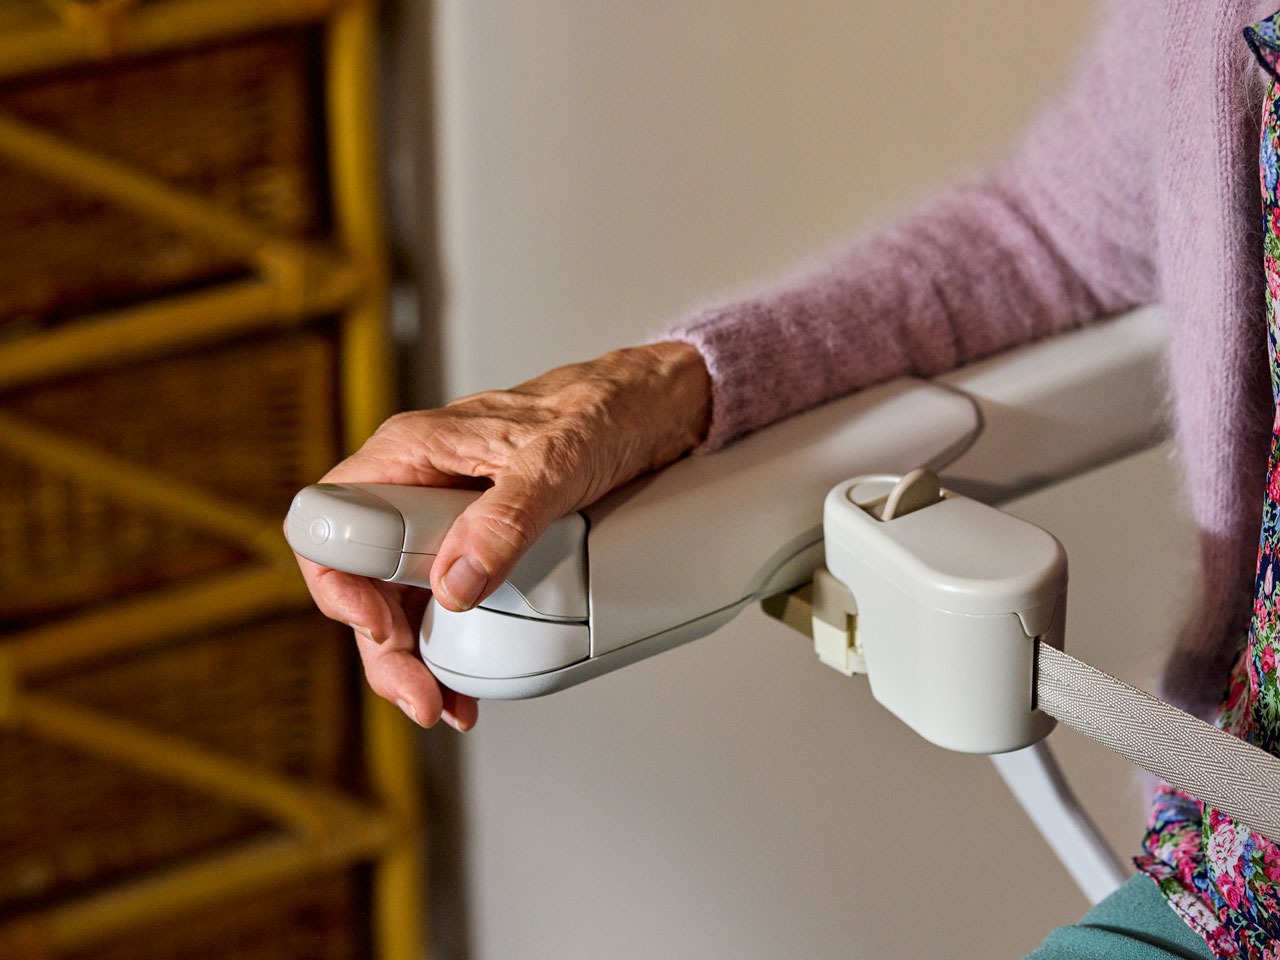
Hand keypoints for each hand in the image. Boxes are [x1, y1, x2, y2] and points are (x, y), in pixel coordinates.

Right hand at [292, 342, 710, 730]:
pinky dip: (451, 646)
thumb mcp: (560, 460)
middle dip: (384, 647)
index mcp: (414, 451)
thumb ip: (506, 517)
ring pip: (401, 596)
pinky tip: (468, 681)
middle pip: (363, 576)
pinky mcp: (481, 537)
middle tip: (422, 696)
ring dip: (414, 659)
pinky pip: (445, 596)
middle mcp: (419, 482)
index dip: (341, 583)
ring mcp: (448, 514)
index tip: (382, 626)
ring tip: (444, 705)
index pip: (332, 520)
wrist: (654, 407)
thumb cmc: (604, 409)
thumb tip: (455, 585)